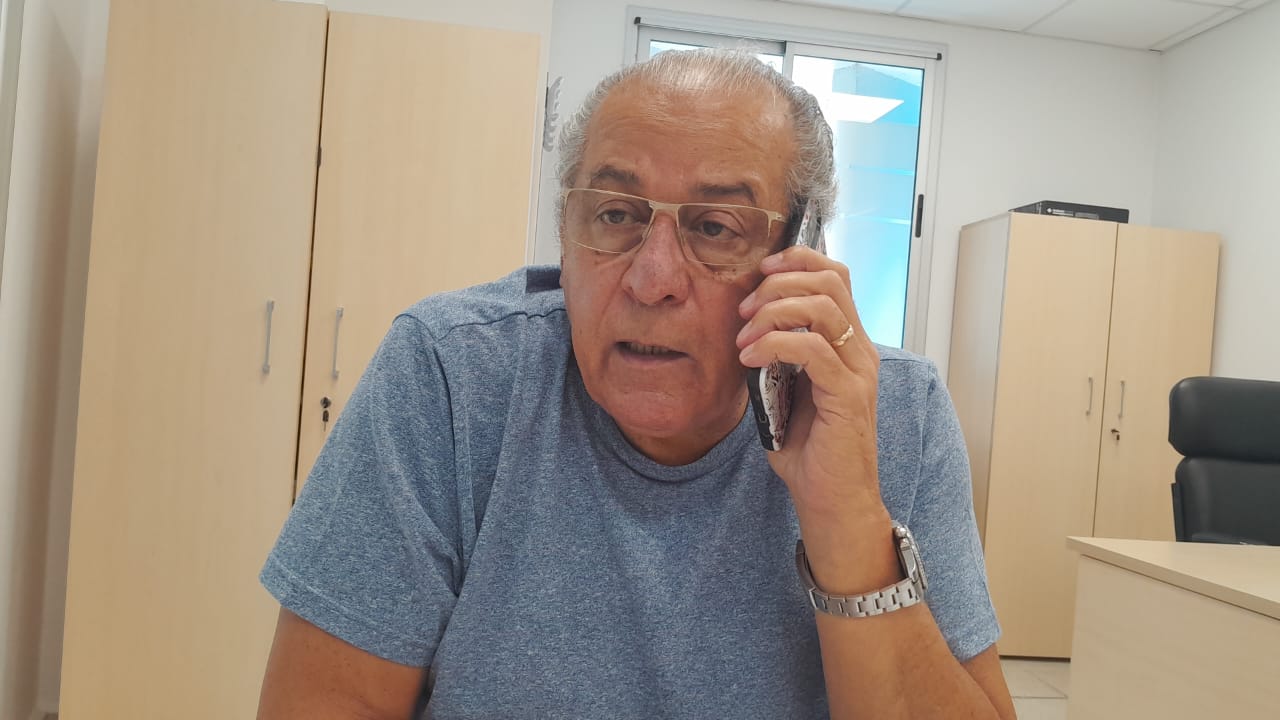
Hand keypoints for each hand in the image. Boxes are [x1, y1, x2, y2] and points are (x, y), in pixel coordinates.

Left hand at [736, 247, 890, 565]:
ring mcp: (858, 370)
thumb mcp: (785, 391)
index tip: (758, 272)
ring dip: (773, 311)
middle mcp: (860, 350)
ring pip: (822, 306)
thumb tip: (744, 328)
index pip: (835, 275)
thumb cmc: (809, 451)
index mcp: (847, 344)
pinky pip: (812, 347)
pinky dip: (773, 343)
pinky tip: (748, 358)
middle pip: (830, 279)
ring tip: (743, 336)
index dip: (797, 260)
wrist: (832, 500)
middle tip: (743, 308)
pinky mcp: (849, 394)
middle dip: (779, 282)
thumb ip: (775, 356)